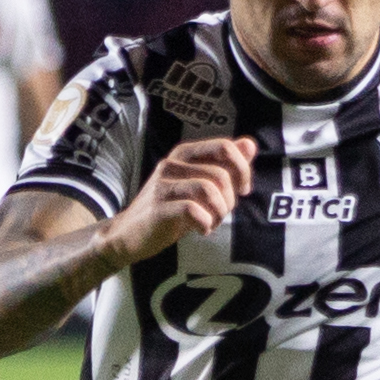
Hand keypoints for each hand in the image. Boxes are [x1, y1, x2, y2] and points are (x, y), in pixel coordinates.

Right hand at [107, 136, 254, 262]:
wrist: (129, 235)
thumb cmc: (170, 209)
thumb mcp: (199, 183)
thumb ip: (224, 165)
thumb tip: (249, 145)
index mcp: (184, 153)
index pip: (225, 147)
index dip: (242, 170)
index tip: (242, 190)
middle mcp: (172, 163)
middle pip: (221, 174)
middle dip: (230, 199)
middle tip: (220, 213)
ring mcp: (163, 185)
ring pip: (209, 190)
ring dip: (219, 212)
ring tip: (211, 221)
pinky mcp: (158, 208)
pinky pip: (194, 210)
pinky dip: (205, 223)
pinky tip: (201, 229)